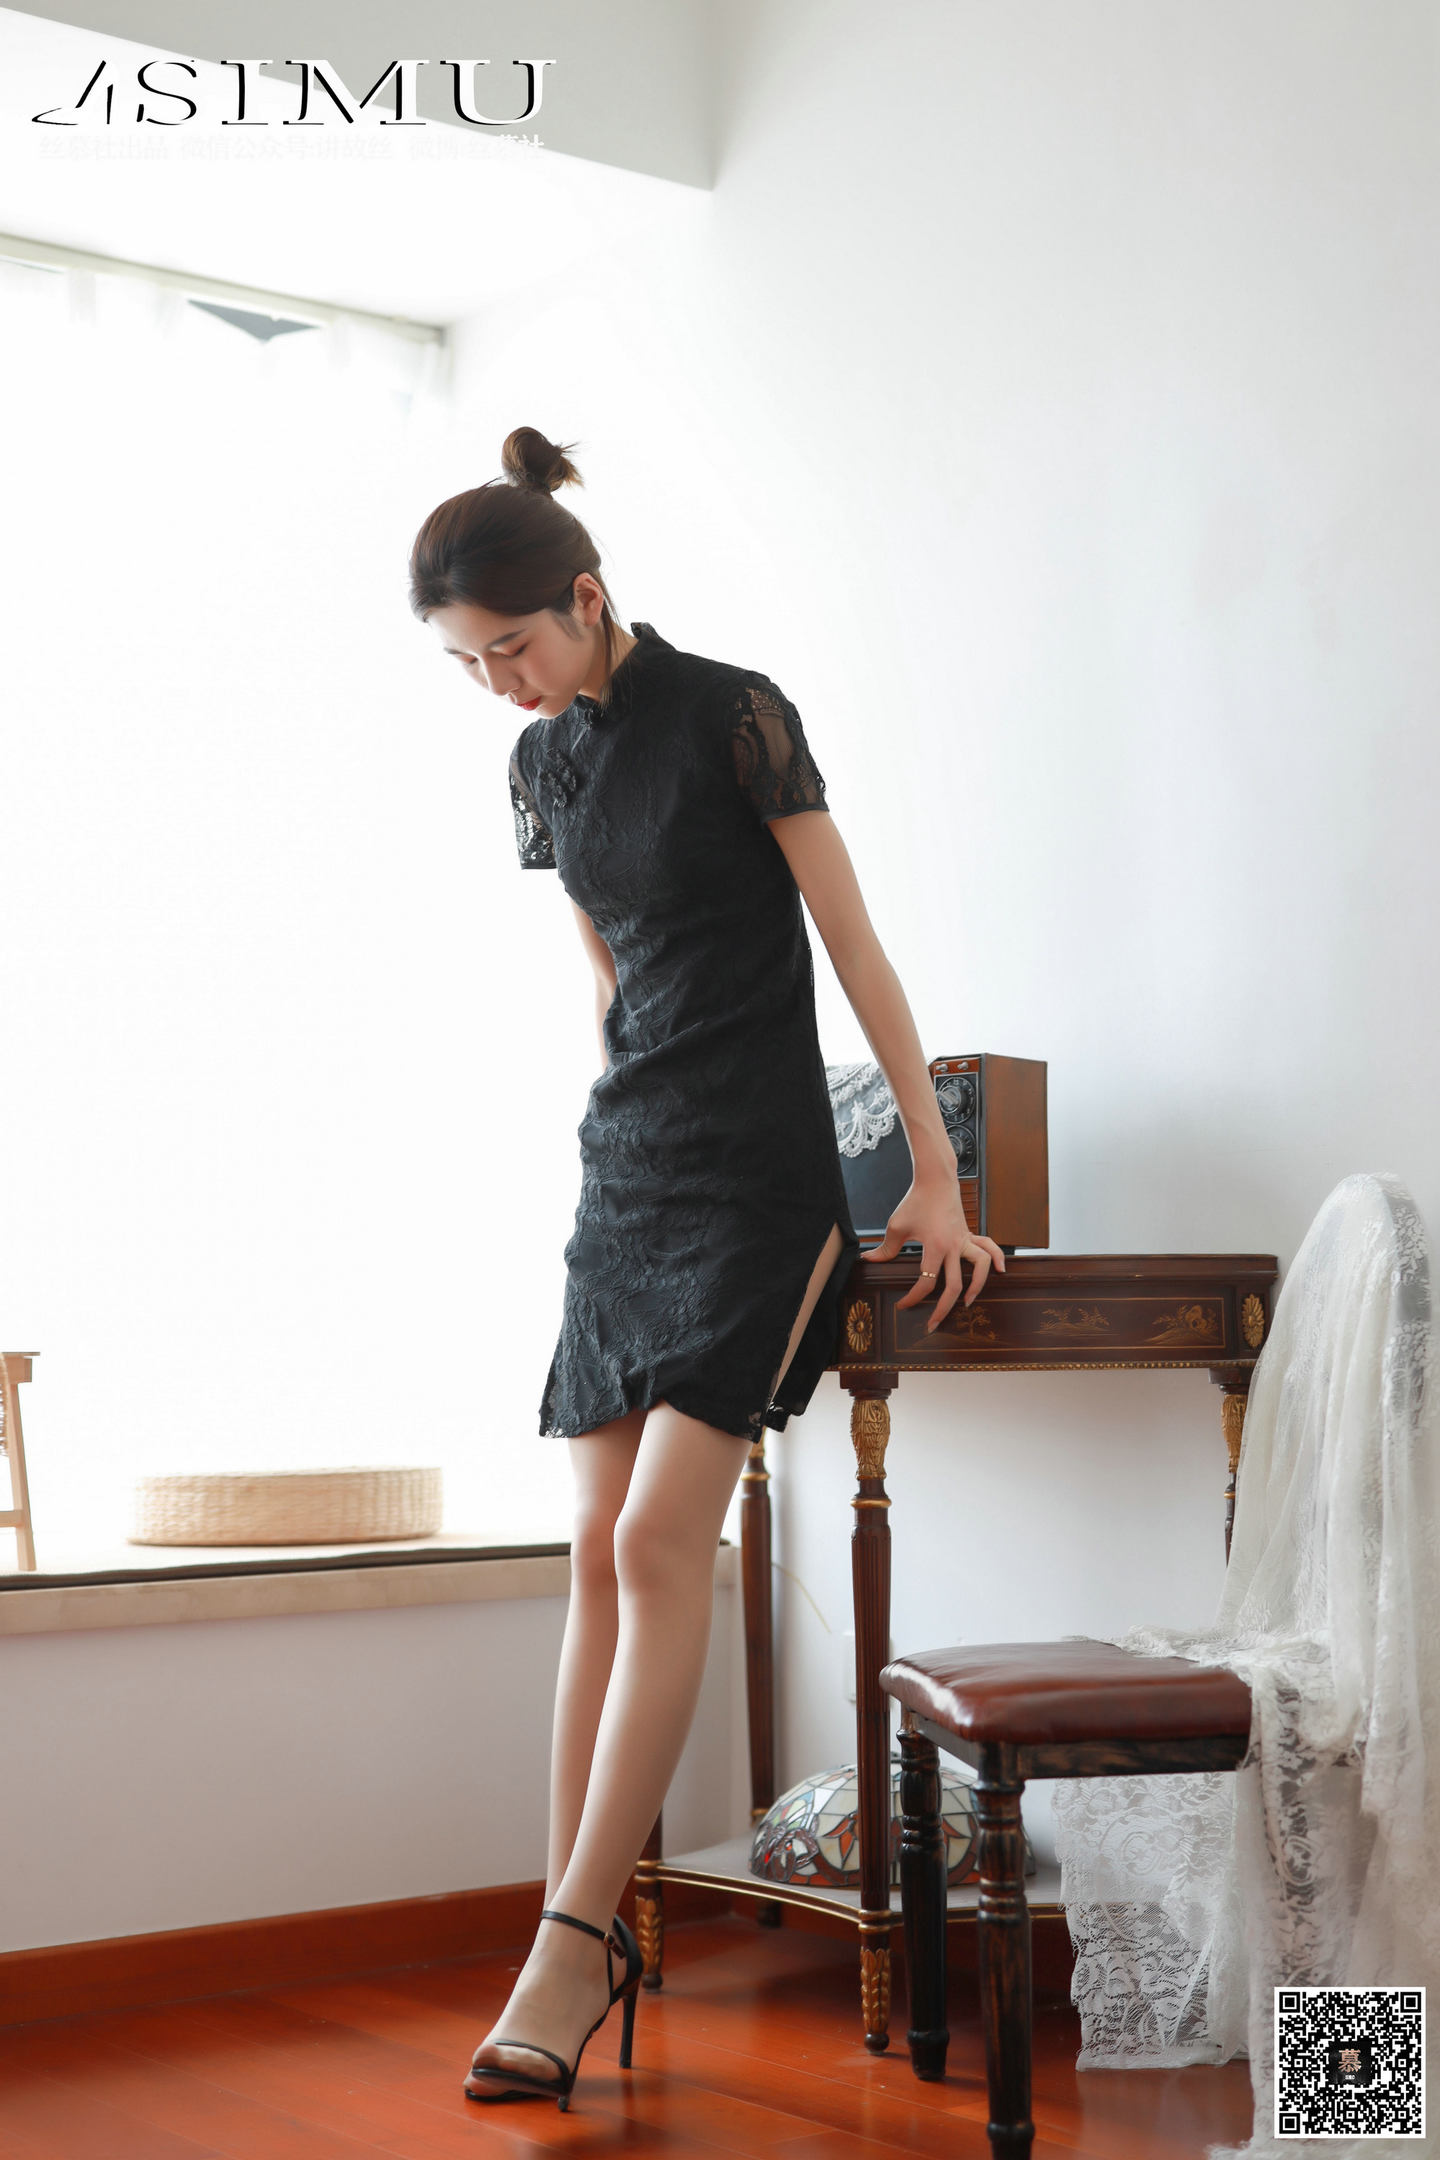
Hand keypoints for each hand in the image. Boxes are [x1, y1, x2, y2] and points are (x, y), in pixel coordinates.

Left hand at [862, 1177, 1006, 1329]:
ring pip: (980, 1267)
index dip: (914, 1298)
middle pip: (954, 1285)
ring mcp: (964, 1240)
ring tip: (969, 1303)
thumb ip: (885, 1248)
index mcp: (935, 1246)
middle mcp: (954, 1246)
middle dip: (944, 1309)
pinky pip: (989, 1247)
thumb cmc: (915, 1200)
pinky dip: (997, 1258)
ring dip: (977, 1287)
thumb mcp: (896, 1225)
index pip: (926, 1281)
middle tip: (934, 1324)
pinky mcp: (969, 1234)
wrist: (935, 1180)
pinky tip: (1000, 1271)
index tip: (903, 1306)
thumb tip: (869, 1260)